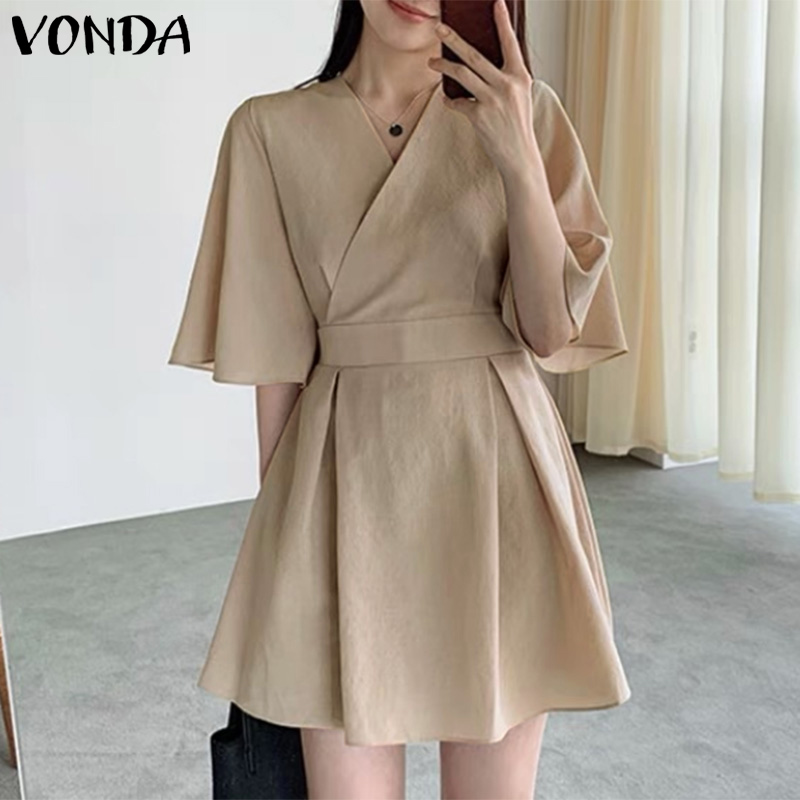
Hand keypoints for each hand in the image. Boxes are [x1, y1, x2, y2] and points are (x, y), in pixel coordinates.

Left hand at [427, 0, 538, 178]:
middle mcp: (507, 85)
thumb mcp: (519, 96)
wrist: (519, 155)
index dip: (502, 22)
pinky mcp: (479, 116)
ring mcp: (492, 100)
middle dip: (453, 39)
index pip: (510, 43)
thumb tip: (480, 64)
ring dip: (443, 66)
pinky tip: (448, 101)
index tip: (495, 3)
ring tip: (431, 61)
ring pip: (461, 75)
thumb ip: (505, 78)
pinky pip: (458, 103)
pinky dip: (451, 102)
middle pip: (474, 55)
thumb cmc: (517, 125)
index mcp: (519, 76)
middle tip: (439, 28)